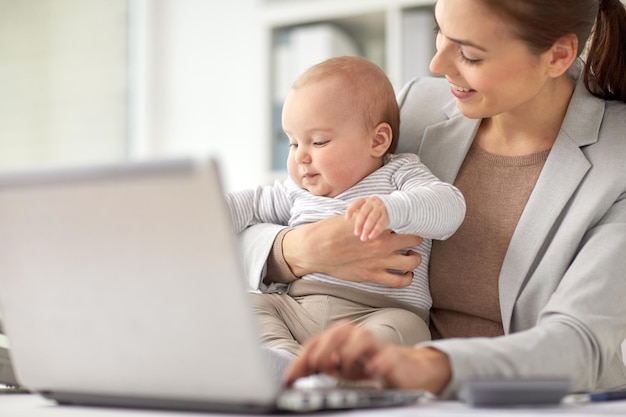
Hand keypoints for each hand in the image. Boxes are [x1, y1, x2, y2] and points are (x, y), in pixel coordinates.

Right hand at [282, 215, 421, 286]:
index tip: (409, 222)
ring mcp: (379, 261)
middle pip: (414, 240)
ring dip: (415, 259)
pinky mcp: (373, 276)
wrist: (316, 249)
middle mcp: (382, 243)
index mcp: (377, 225)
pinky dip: (407, 278)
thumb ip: (369, 213)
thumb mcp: (352, 215)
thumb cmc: (331, 230)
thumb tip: (378, 207)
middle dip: (416, 239)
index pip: (405, 220)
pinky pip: (400, 281)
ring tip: (411, 256)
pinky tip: (406, 274)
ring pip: (412, 262)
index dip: (409, 220)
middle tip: (413, 239)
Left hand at [284, 321, 451, 394]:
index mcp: (340, 337)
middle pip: (334, 336)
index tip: (290, 378)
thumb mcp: (340, 366)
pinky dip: (377, 365)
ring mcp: (376, 346)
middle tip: (324, 372)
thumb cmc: (368, 365)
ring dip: (349, 362)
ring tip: (349, 374)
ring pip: (358, 342)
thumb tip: (294, 374)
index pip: (315, 343)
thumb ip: (320, 365)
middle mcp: (356, 336)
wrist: (405, 369)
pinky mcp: (394, 358)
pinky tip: (372, 372)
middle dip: (323, 356)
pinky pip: (384, 359)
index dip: (301, 360)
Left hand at [345, 197, 388, 240]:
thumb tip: (348, 220)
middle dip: (359, 224)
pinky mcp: (386, 216)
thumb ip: (357, 213)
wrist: (389, 206)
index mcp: (364, 201)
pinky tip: (371, 237)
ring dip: (367, 229)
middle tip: (356, 233)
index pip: (356, 203)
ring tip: (363, 238)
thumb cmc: (371, 209)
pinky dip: (375, 231)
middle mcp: (372, 204)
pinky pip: (380, 223)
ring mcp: (380, 209)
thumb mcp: (364, 208)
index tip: (347, 218)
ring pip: (372, 218)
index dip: (351, 209)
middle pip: (364, 213)